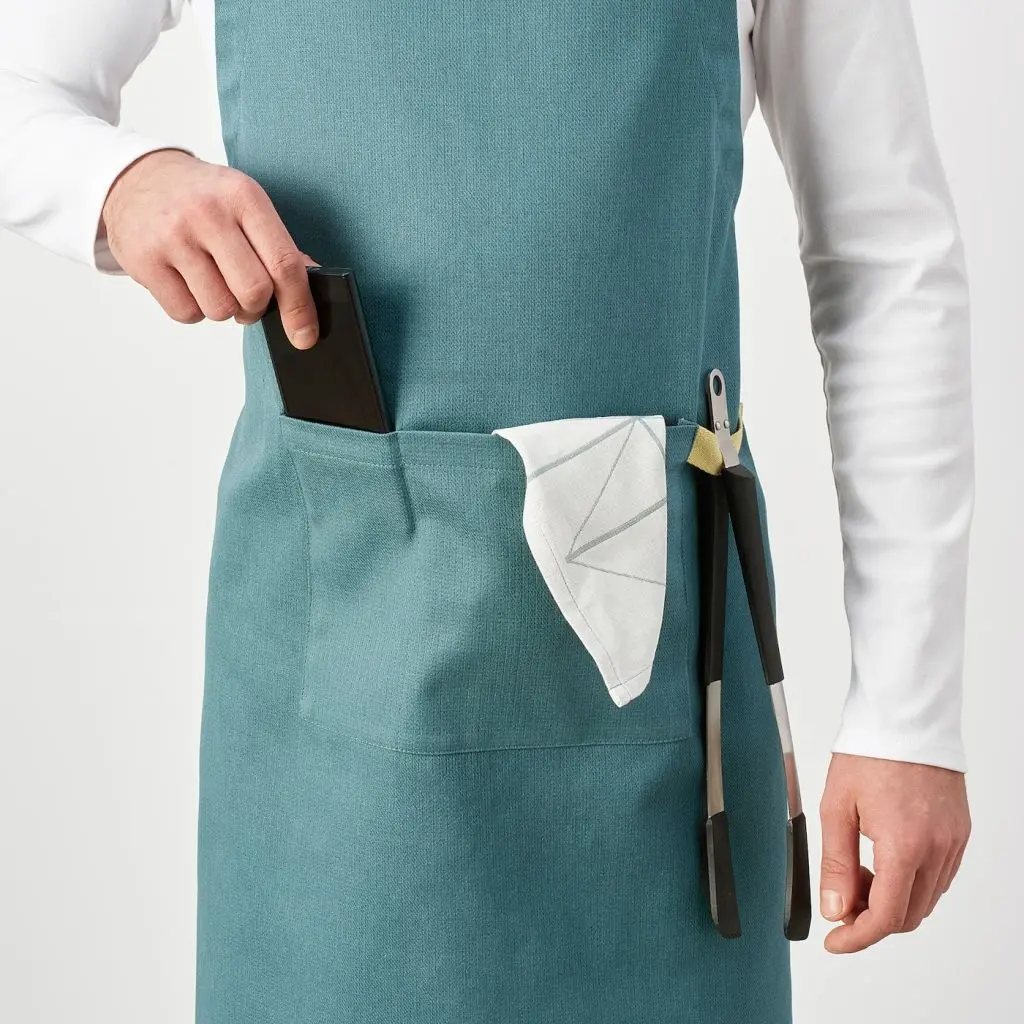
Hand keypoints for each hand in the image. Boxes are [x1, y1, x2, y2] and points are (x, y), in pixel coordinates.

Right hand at [101, 149, 319, 347]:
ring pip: (220, 309)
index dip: (300, 307)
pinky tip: (187, 282)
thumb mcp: (244, 204)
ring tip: (213, 283)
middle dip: (256, 307)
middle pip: (254, 292)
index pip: (284, 263)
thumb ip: (277, 245)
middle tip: (248, 299)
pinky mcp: (143, 260)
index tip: (305, 335)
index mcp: (243, 197)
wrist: (136, 178)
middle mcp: (207, 213)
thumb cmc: (203, 199)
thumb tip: (312, 290)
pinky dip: (194, 309)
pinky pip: (186, 314)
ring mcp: (172, 236)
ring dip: (224, 309)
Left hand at [818, 753, 969, 953]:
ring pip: (925, 899)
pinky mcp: (959, 833)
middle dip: (871, 918)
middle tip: (841, 898)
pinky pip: (938, 876)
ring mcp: (952, 842)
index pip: (886, 917)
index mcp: (903, 845)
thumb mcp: (837, 807)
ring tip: (859, 872)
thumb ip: (835, 863)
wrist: (905, 718)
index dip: (857, 937)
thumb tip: (834, 909)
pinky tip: (883, 860)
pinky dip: (911, 882)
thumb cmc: (870, 753)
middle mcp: (936, 849)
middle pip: (908, 915)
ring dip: (892, 900)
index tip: (836, 942)